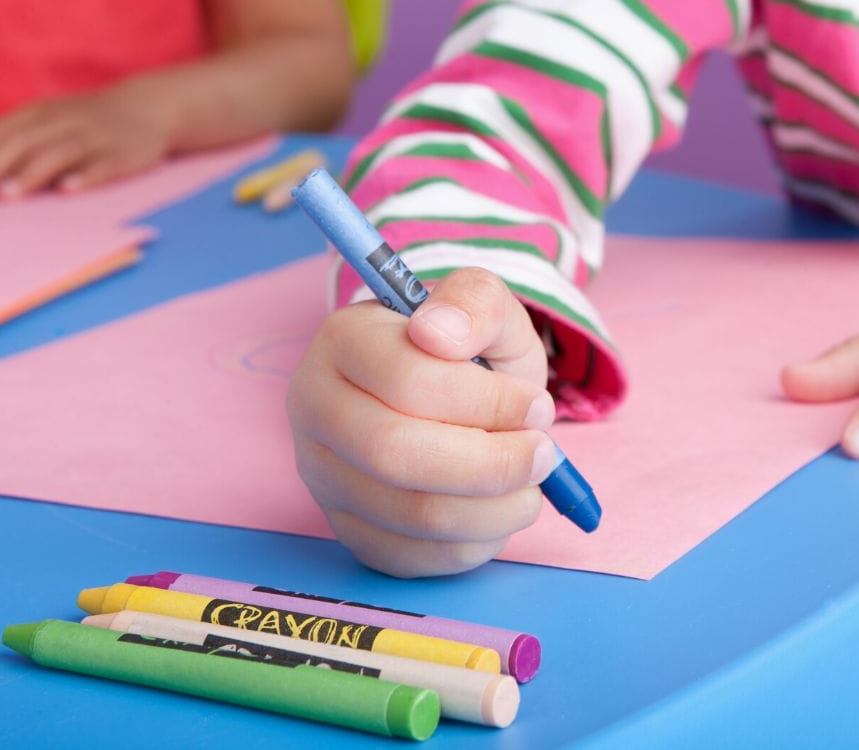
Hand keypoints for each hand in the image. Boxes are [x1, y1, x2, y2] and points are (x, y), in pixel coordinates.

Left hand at [0, 83, 177, 199]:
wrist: (150, 107)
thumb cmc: (88, 121)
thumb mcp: (49, 120)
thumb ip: (15, 140)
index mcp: (37, 112)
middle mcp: (62, 120)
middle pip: (19, 144)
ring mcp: (94, 136)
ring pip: (57, 153)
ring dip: (29, 175)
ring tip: (6, 197)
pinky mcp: (123, 153)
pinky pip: (102, 165)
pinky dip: (84, 177)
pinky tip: (67, 191)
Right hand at [287, 268, 557, 576]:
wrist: (449, 395)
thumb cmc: (468, 349)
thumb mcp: (485, 308)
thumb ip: (474, 303)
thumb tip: (439, 332)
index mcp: (343, 341)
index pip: (408, 380)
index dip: (487, 402)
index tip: (537, 404)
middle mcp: (315, 409)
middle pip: (396, 454)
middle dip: (491, 462)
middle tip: (543, 454)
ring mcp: (322, 476)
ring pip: (409, 513)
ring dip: (493, 507)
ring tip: (530, 482)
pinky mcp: (346, 529)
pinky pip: (412, 557)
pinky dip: (474, 542)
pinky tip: (499, 509)